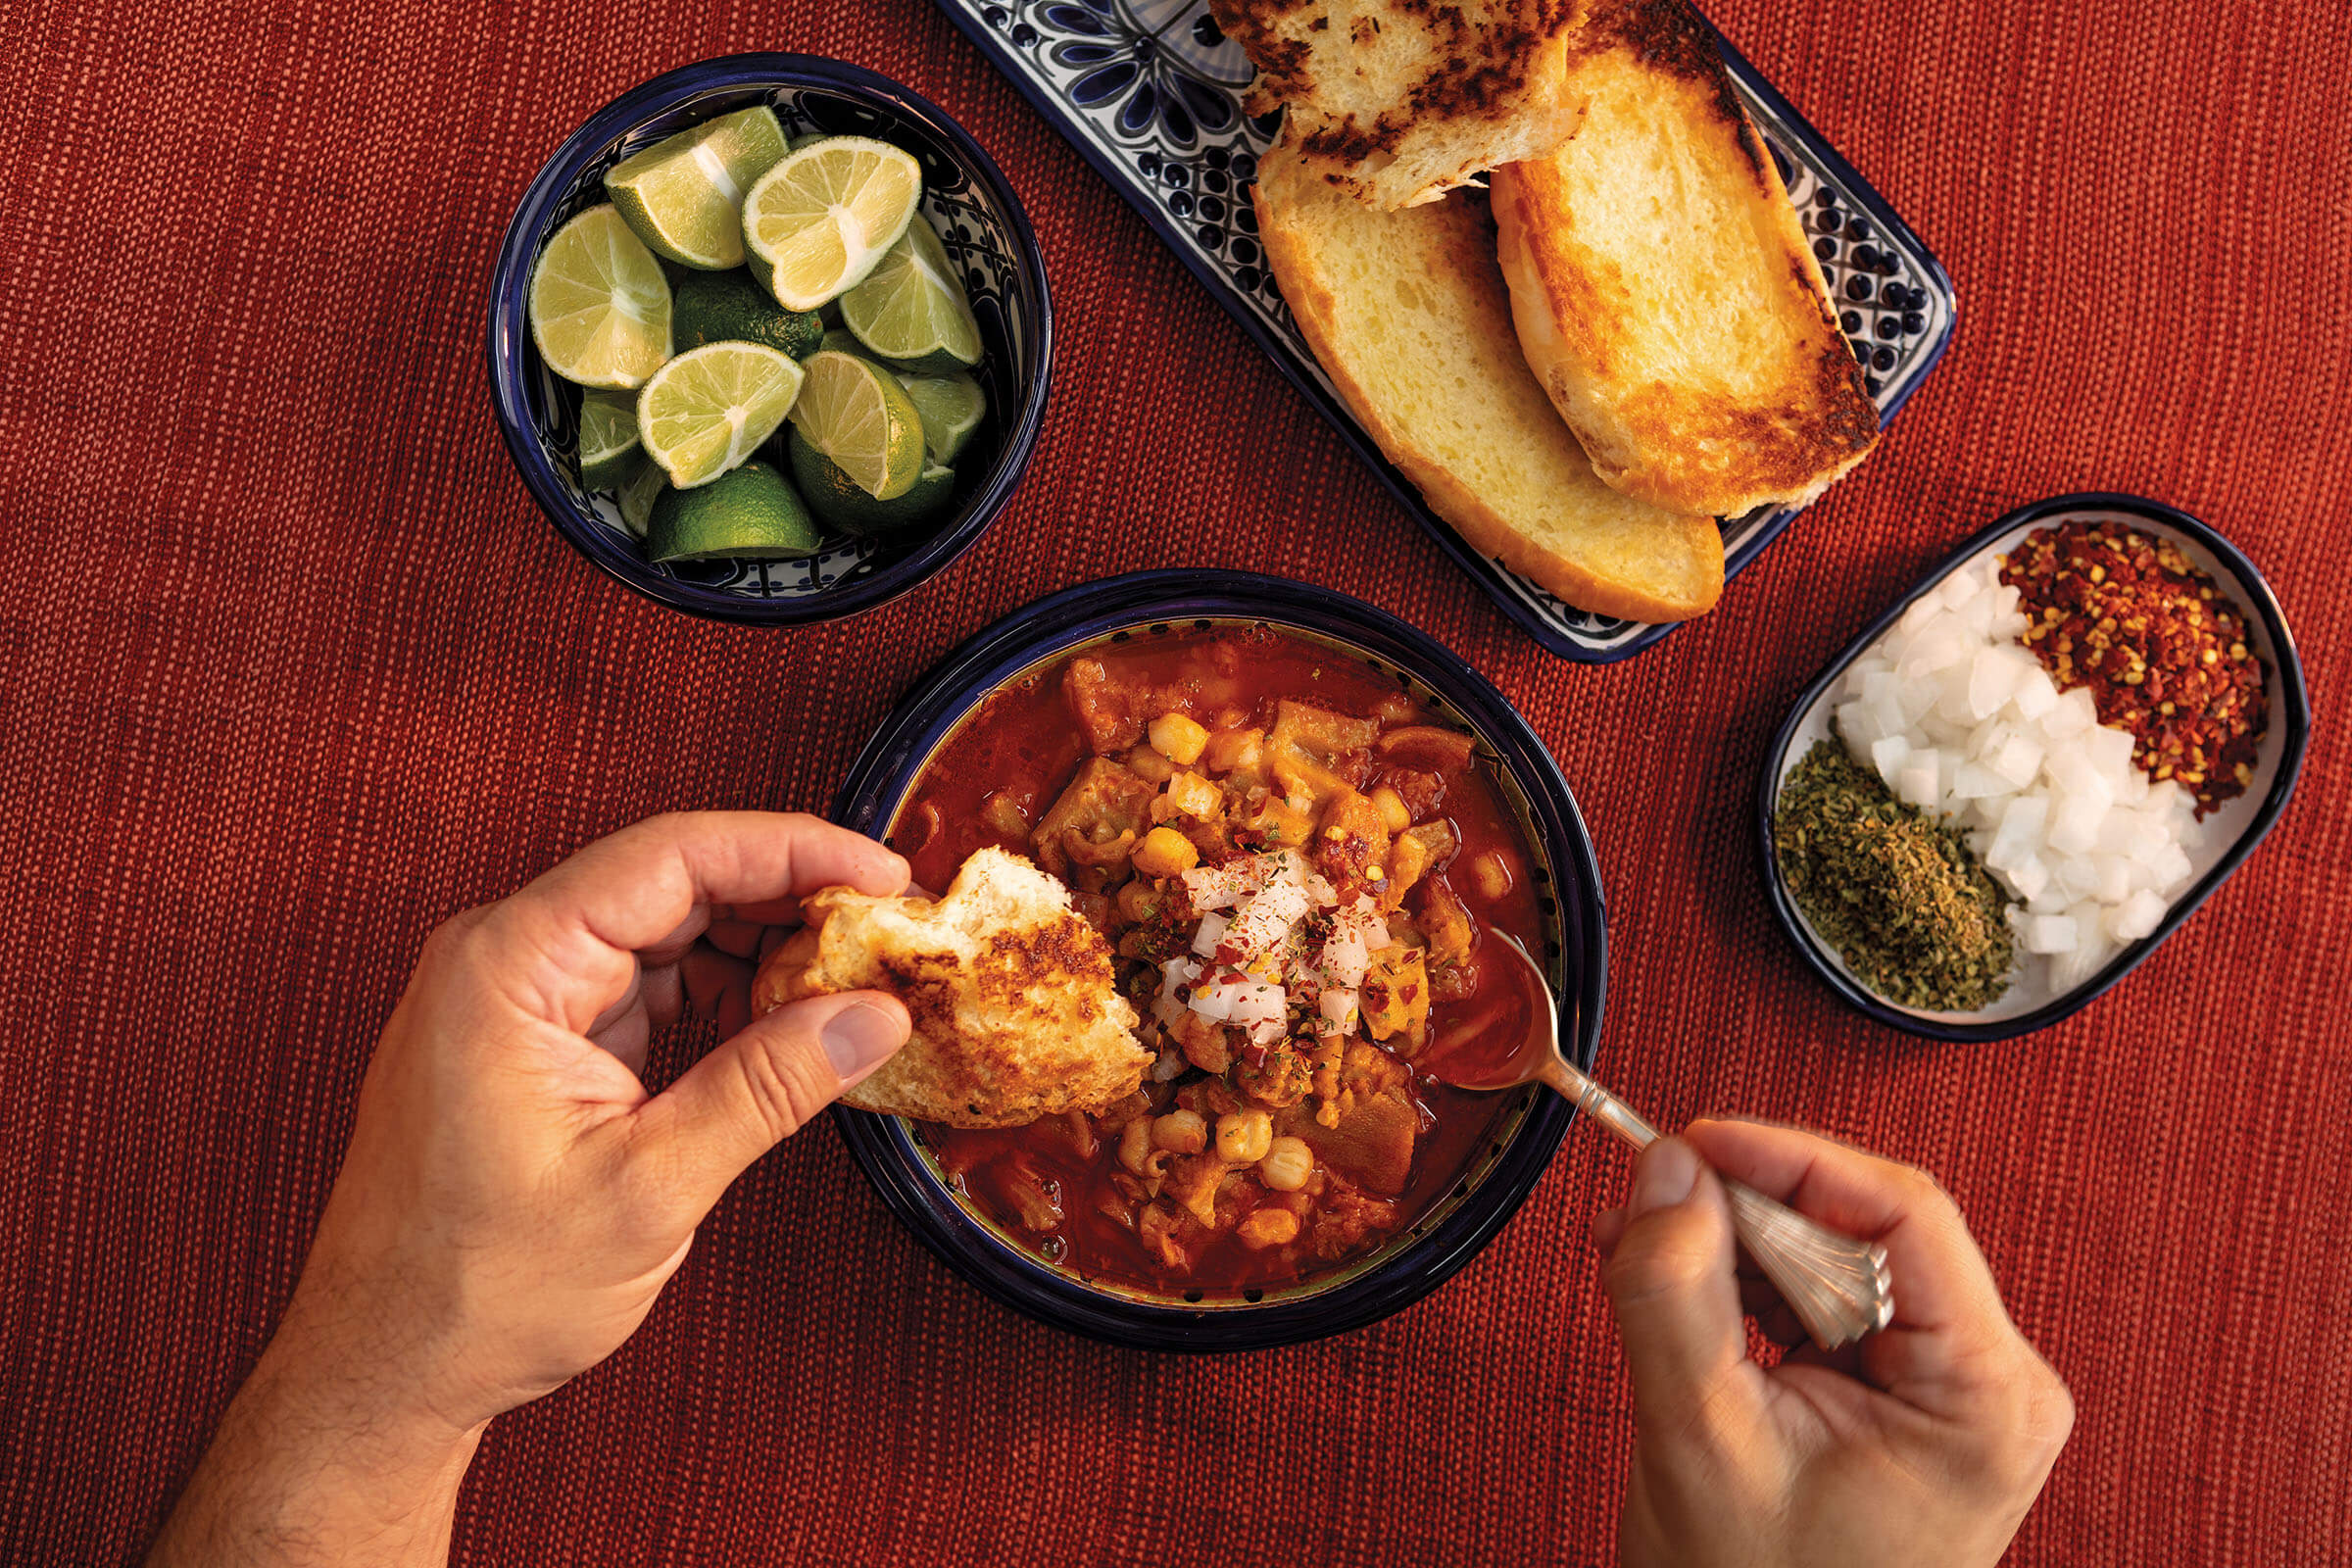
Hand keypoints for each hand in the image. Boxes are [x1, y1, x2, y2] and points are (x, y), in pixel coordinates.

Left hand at [151, 812, 911, 1565]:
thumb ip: (768, 1084)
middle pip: (672, 884)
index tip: (882, 872)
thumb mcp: (650, 1186)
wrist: (385, 1369)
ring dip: (758, 955)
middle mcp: (505, 959)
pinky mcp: (536, 1041)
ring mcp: (518, 999)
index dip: (791, 849)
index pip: (672, 857)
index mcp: (510, 966)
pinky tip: (783, 1031)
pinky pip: (643, 986)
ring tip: (849, 989)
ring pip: (665, 934)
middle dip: (787, 902)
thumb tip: (872, 1015)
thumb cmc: (479, 1289)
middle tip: (886, 934)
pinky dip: (718, 1002)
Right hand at [1593, 1120, 2073, 1567]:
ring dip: (1734, 1247)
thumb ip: (1675, 1291)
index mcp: (1985, 1395)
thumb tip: (1664, 1171)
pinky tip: (1678, 1288)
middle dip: (1746, 1210)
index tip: (1695, 1144)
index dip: (1789, 1159)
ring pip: (1835, 1258)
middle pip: (1865, 1228)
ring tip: (1646, 1251)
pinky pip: (1822, 1303)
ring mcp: (1949, 1393)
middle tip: (1653, 1204)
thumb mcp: (1701, 1438)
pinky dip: (1744, 1287)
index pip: (1902, 1211)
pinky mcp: (1902, 1400)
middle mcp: (1989, 1384)